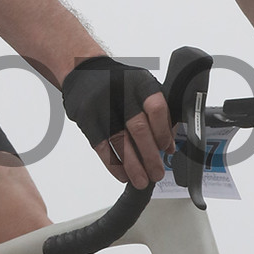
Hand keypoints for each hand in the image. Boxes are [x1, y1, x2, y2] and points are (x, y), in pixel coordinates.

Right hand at [61, 56, 174, 188]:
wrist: (84, 72)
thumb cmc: (118, 83)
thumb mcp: (141, 89)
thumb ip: (158, 115)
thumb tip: (169, 146)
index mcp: (140, 82)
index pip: (156, 108)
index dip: (163, 132)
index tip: (166, 149)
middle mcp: (121, 92)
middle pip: (139, 128)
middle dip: (150, 156)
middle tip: (157, 173)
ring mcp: (101, 105)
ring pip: (119, 141)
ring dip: (133, 166)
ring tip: (141, 180)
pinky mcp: (86, 118)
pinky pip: (101, 146)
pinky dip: (113, 164)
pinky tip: (123, 174)